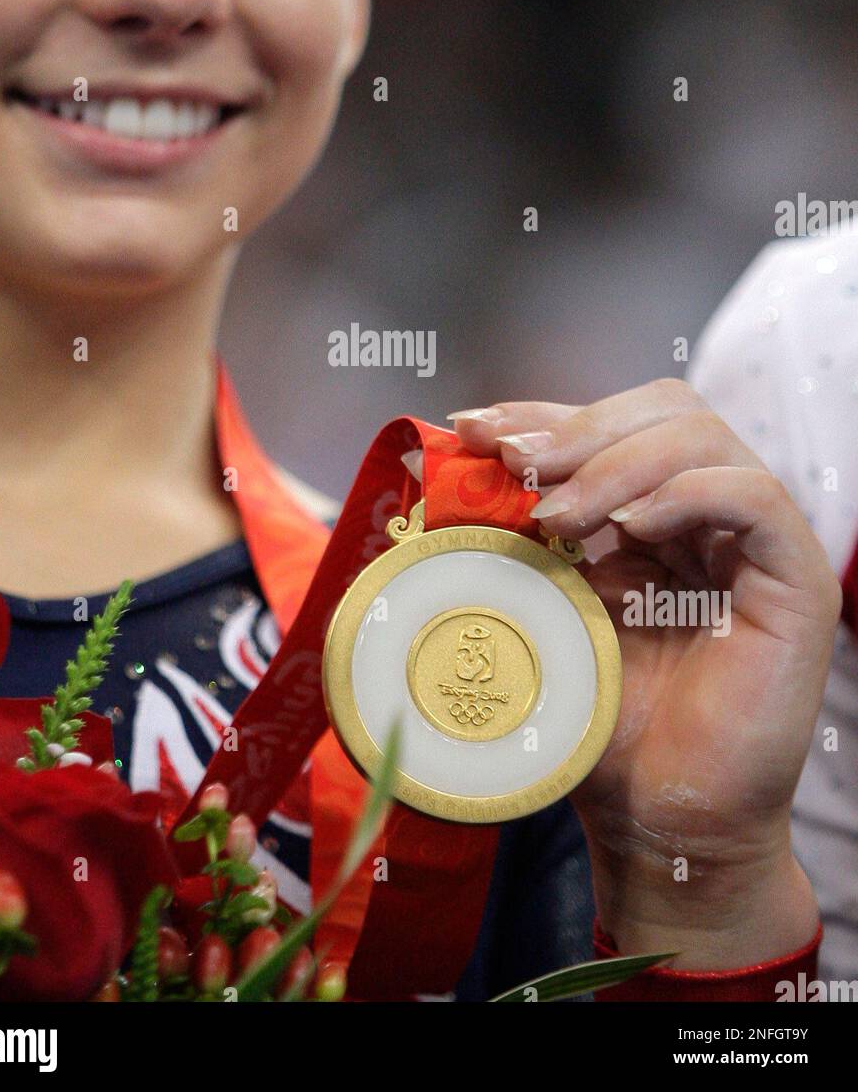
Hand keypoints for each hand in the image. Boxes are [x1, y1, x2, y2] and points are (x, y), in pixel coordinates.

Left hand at [449, 379, 840, 967]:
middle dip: (577, 429)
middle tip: (515, 466)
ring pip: (703, 439)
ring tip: (555, 517)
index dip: (544, 413)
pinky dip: (684, 495)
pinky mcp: (794, 581)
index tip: (475, 428)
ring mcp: (756, 543)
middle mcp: (709, 516)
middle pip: (663, 411)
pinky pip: (754, 496)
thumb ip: (505, 540)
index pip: (612, 422)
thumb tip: (437, 470)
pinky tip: (628, 529)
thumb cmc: (594, 725)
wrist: (654, 820)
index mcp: (653, 513)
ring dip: (614, 464)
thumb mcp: (534, 611)